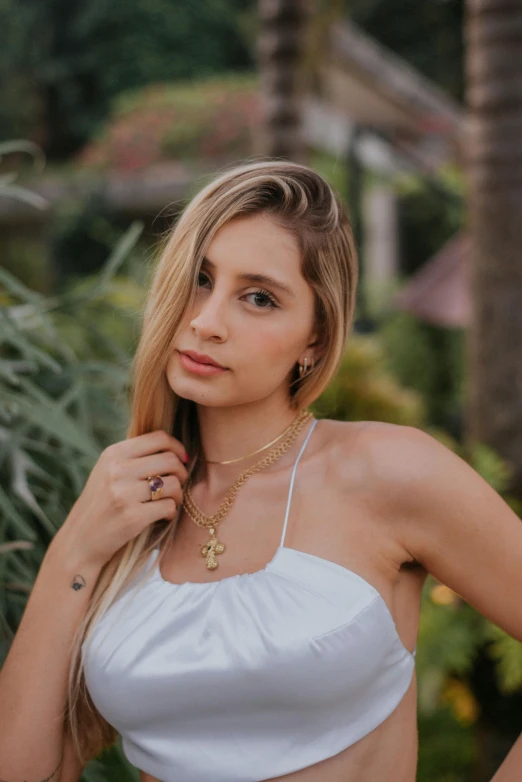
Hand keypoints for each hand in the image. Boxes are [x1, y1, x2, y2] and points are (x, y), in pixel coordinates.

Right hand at [54, 430, 188, 568]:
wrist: (79, 541)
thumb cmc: (100, 504)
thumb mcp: (107, 471)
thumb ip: (134, 457)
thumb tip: (174, 449)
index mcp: (113, 454)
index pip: (159, 438)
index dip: (178, 447)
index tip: (182, 460)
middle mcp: (117, 470)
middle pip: (171, 460)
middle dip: (181, 473)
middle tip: (178, 485)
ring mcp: (123, 493)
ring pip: (174, 484)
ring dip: (178, 495)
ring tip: (169, 502)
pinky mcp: (132, 517)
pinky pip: (169, 507)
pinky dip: (171, 513)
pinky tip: (163, 517)